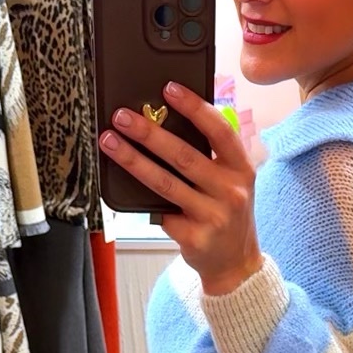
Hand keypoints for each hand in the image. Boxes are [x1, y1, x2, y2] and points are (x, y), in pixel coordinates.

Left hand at [100, 84, 261, 293]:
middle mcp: (231, 192)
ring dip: (133, 160)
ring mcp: (214, 217)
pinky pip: (162, 213)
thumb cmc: (226, 214)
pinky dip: (143, 201)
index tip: (168, 89)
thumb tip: (166, 122)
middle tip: (122, 116)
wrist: (235, 263)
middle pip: (184, 155)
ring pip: (165, 183)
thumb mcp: (231, 182)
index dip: (194, 107)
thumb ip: (210, 157)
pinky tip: (125, 187)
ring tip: (110, 142)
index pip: (219, 130)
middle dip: (149, 133)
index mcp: (241, 169)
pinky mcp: (195, 238)